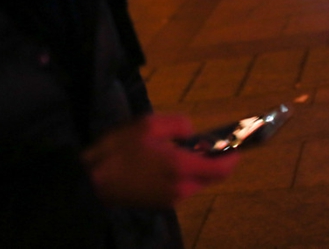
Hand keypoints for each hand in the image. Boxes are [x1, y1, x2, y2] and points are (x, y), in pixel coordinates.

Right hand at [82, 114, 238, 207]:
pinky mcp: (160, 203)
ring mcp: (171, 199)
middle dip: (212, 160)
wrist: (92, 181)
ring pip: (196, 182)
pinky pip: (182, 187)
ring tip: (177, 148)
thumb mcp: (149, 124)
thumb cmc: (119, 150)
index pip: (222, 168)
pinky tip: (165, 161)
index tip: (236, 145)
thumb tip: (191, 132)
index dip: (233, 157)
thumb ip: (179, 124)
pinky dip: (183, 174)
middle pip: (211, 177)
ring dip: (196, 167)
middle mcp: (181, 188)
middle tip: (202, 142)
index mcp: (181, 167)